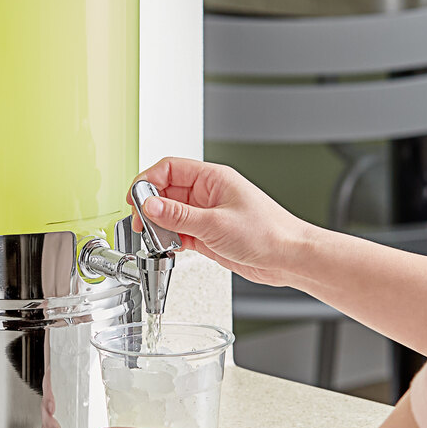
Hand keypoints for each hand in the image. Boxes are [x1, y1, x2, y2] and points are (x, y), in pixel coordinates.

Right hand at [128, 157, 309, 286]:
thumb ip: (179, 216)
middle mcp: (208, 194)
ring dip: (160, 226)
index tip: (137, 199)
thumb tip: (150, 207)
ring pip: (171, 214)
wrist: (290, 258)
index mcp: (213, 178)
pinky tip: (169, 248)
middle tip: (142, 224)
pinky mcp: (208, 234)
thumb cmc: (269, 233)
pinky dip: (170, 240)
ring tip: (157, 239)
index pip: (169, 168)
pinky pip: (180, 232)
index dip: (148, 181)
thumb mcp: (216, 224)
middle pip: (166, 191)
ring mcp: (207, 214)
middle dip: (151, 207)